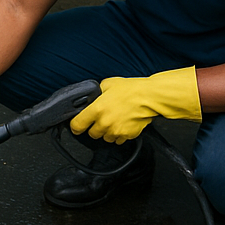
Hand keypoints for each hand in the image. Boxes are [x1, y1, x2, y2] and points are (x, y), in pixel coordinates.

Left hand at [70, 66, 201, 142]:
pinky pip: (119, 139)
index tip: (77, 126)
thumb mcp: (108, 84)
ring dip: (107, 132)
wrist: (149, 97)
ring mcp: (116, 131)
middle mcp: (104, 122)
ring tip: (115, 120)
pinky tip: (123, 124)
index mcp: (97, 109)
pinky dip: (119, 134)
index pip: (77, 125)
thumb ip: (97, 93)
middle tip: (101, 119)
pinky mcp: (127, 135)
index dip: (75, 126)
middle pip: (92, 134)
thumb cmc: (131, 89)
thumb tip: (93, 96)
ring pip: (106, 138)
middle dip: (95, 128)